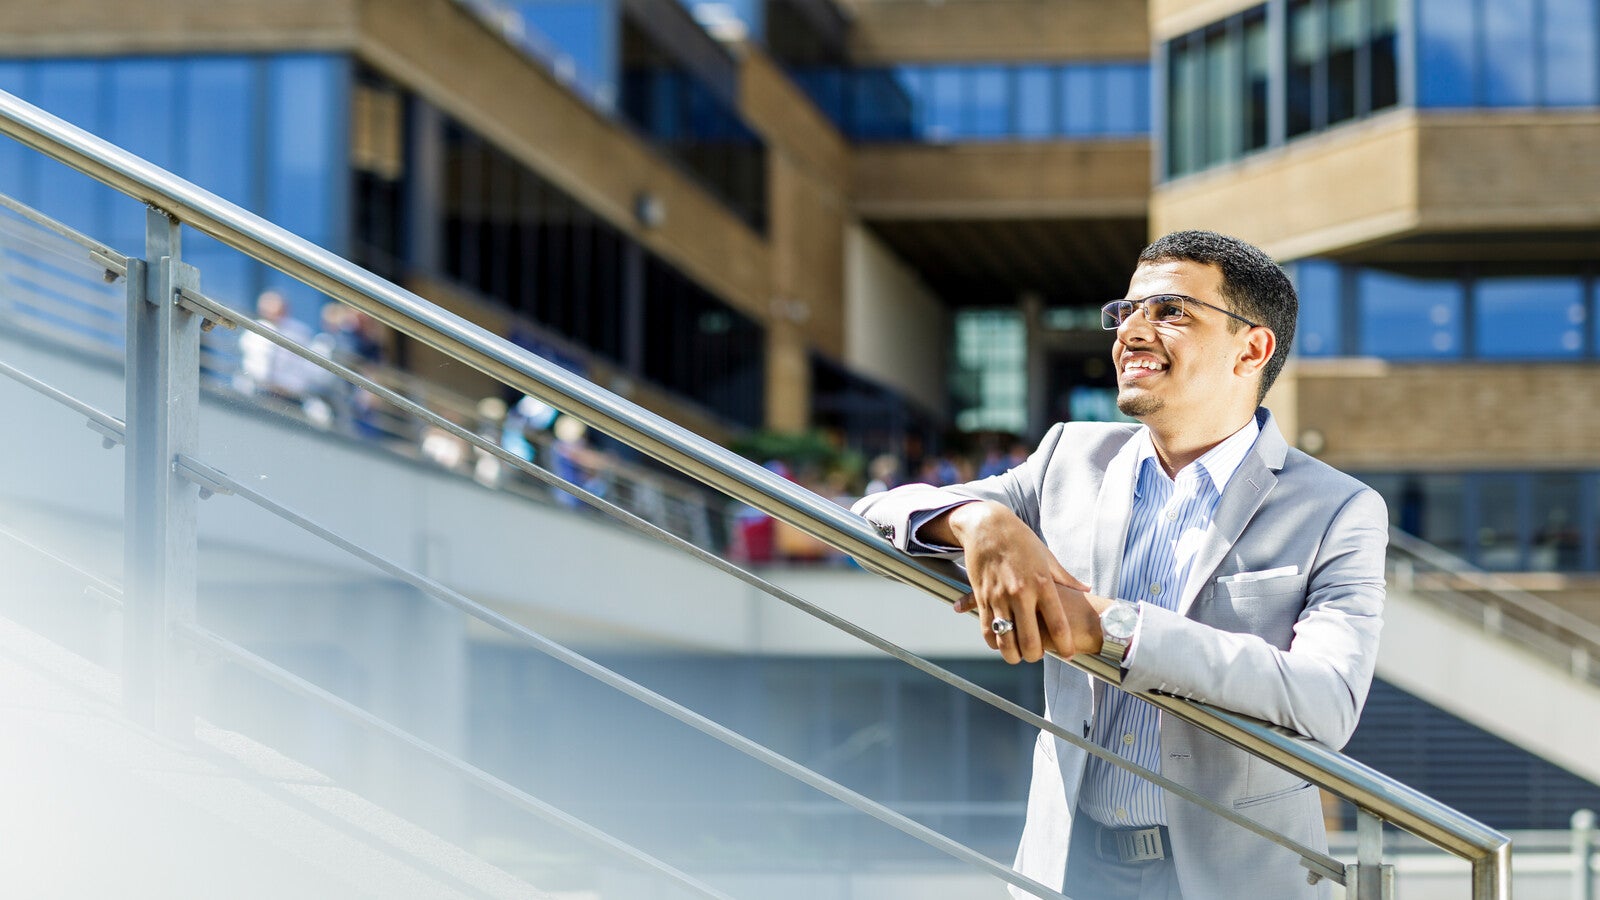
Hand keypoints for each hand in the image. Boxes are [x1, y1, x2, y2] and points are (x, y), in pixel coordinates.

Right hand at [940, 501, 1103, 662]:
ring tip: (1018, 655)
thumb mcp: (1047, 557)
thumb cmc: (1020, 540)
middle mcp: (1021, 593)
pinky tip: (999, 643)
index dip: (1065, 644)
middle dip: (1035, 655)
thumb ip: (1065, 578)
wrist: (987, 526)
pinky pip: (986, 629)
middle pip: (1030, 640)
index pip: (1058, 624)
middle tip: (1037, 655)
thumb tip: (1085, 589)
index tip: (1069, 654)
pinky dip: (993, 642)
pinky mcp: (981, 597)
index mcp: (1042, 584)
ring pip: (1006, 639)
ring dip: (1012, 654)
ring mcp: (999, 596)